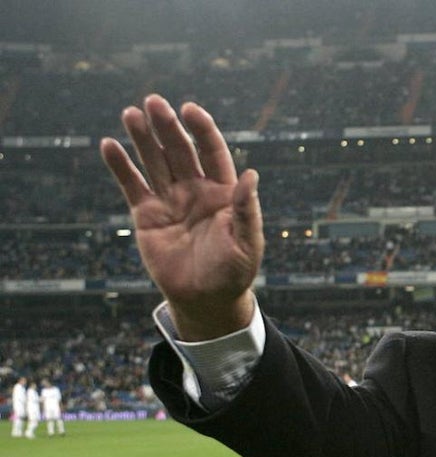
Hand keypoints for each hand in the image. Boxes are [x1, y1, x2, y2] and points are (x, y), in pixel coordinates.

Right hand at [99, 95, 263, 339]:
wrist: (207, 300)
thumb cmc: (234, 272)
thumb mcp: (246, 243)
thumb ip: (246, 210)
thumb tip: (251, 176)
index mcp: (223, 192)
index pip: (212, 152)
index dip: (202, 130)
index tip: (190, 110)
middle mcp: (195, 190)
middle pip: (180, 151)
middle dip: (167, 127)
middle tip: (154, 102)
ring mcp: (170, 200)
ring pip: (154, 162)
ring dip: (142, 138)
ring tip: (130, 114)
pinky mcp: (147, 215)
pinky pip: (132, 185)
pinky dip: (120, 166)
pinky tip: (109, 145)